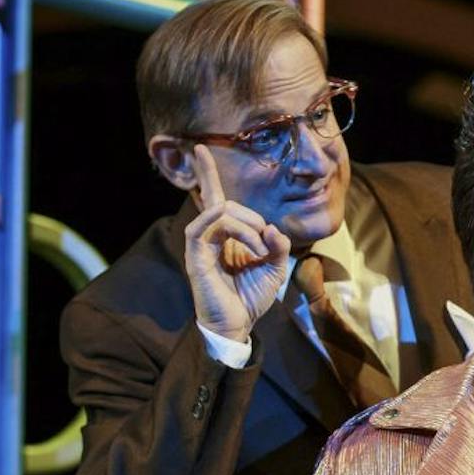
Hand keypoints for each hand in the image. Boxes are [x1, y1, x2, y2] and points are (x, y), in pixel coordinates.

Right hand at [183, 144, 289, 342]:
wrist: (238, 326)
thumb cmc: (250, 298)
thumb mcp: (275, 270)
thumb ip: (278, 247)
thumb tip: (272, 228)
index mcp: (225, 236)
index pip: (214, 198)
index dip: (206, 173)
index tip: (200, 148)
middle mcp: (209, 236)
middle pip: (226, 203)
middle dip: (254, 218)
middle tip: (268, 246)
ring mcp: (200, 245)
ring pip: (219, 212)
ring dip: (247, 227)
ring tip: (261, 251)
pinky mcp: (195, 256)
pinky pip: (202, 226)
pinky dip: (226, 225)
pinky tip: (247, 239)